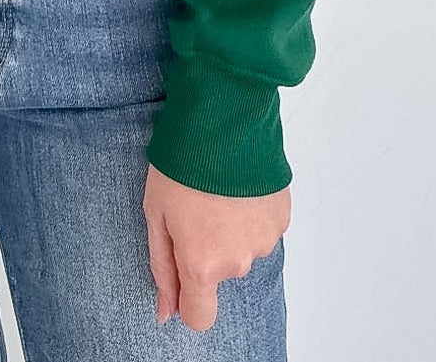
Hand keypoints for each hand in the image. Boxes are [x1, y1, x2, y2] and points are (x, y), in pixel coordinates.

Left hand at [144, 163, 289, 331]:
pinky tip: (238, 185)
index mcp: (202, 264)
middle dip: (206, 248)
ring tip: (217, 189)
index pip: (200, 316)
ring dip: (229, 229)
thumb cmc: (181, 163)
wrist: (222, 120)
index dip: (188, 298)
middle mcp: (238, 262)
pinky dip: (249, 213)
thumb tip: (166, 312)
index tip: (182, 271)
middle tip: (193, 206)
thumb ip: (162, 269)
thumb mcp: (155, 214)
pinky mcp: (281, 219)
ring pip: (242, 249)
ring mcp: (263, 241)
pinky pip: (260, 228)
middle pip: (219, 272)